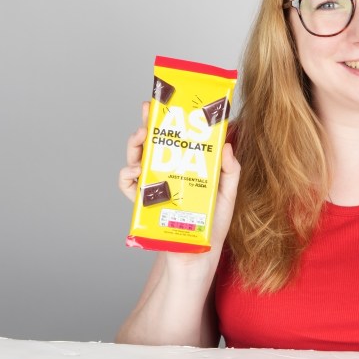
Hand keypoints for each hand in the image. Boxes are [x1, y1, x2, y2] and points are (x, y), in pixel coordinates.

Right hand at [117, 101, 240, 250]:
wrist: (197, 255)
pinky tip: (136, 172)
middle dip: (147, 124)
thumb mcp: (228, 194)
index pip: (178, 138)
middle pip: (154, 143)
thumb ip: (231, 171)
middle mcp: (169, 172)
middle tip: (148, 116)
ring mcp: (154, 185)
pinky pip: (128, 184)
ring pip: (137, 158)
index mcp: (188, 166)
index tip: (169, 103)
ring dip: (135, 146)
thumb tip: (227, 144)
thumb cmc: (213, 225)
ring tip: (142, 141)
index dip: (171, 119)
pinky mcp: (143, 202)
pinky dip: (127, 176)